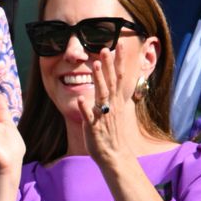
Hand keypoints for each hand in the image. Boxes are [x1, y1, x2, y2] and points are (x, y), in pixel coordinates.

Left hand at [75, 48, 129, 166]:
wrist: (114, 155)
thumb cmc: (112, 132)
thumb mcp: (115, 111)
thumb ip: (112, 96)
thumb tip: (111, 82)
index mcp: (116, 101)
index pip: (119, 77)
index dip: (118, 62)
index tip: (118, 46)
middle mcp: (111, 106)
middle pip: (111, 81)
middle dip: (108, 65)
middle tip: (104, 49)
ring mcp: (103, 116)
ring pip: (101, 94)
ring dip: (98, 79)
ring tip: (93, 64)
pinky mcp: (94, 127)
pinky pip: (89, 116)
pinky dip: (86, 108)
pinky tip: (82, 99)